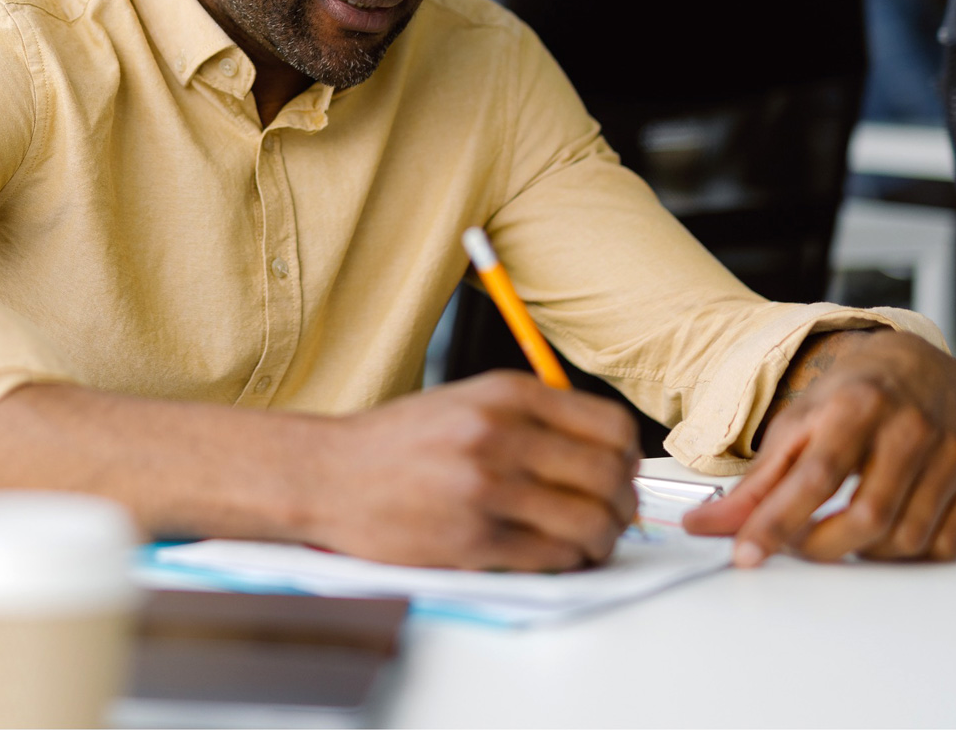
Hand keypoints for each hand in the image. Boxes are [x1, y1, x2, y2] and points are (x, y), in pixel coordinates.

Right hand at [307, 371, 639, 570]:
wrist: (326, 474)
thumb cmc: (396, 443)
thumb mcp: (466, 401)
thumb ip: (531, 418)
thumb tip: (603, 453)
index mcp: (505, 394)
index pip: (610, 426)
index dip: (629, 458)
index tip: (621, 474)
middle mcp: (499, 435)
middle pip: (609, 476)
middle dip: (622, 505)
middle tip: (613, 517)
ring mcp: (486, 488)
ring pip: (588, 523)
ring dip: (601, 541)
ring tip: (588, 543)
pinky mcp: (472, 539)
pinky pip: (551, 557)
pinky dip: (566, 562)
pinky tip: (554, 555)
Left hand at [683, 328, 955, 565]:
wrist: (917, 364)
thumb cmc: (851, 396)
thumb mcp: (794, 424)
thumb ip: (756, 481)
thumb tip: (709, 525)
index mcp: (857, 406)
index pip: (815, 477)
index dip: (778, 522)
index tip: (746, 553)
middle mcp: (910, 428)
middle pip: (867, 515)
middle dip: (821, 546)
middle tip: (795, 545)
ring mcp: (951, 455)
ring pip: (907, 537)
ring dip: (862, 552)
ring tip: (837, 533)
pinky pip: (945, 544)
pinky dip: (908, 554)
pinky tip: (883, 534)